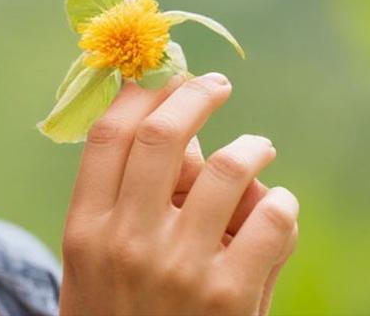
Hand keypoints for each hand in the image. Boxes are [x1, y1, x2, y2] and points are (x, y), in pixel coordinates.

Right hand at [58, 74, 299, 315]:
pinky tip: (278, 209)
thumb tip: (180, 132)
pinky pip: (273, 219)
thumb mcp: (94, 267)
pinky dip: (282, 205)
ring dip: (252, 148)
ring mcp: (181, 267)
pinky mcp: (232, 295)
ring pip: (230, 168)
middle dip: (196, 94)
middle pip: (166, 135)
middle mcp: (128, 241)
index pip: (109, 136)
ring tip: (259, 150)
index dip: (139, 93)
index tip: (161, 75)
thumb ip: (122, 205)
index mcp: (86, 230)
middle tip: (215, 84)